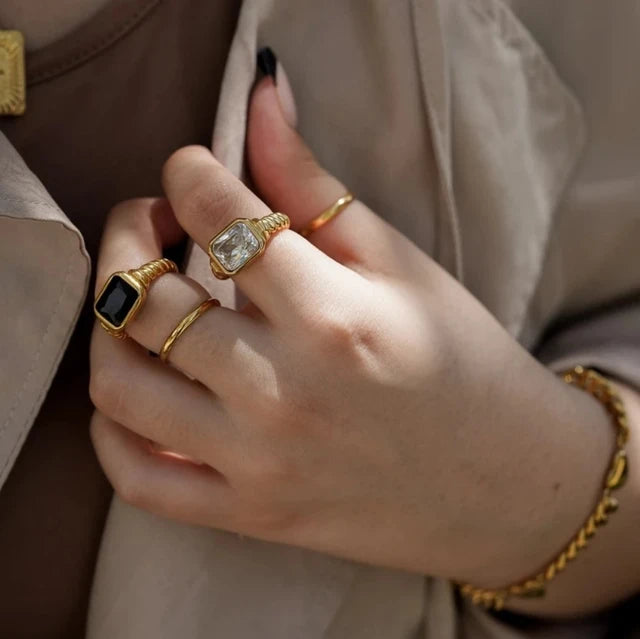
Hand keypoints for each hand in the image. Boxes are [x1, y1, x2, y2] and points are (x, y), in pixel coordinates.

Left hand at [89, 77, 612, 593]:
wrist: (504, 479)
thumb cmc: (463, 363)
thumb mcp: (400, 265)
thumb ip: (316, 184)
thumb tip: (261, 97)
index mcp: (331, 314)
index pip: (217, 217)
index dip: (188, 172)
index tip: (192, 169)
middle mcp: (283, 390)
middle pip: (143, 297)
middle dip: (129, 233)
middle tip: (155, 223)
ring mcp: (258, 462)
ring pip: (120, 386)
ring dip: (108, 325)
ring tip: (139, 303)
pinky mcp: (250, 513)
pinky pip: (139, 478)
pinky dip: (111, 432)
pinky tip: (136, 391)